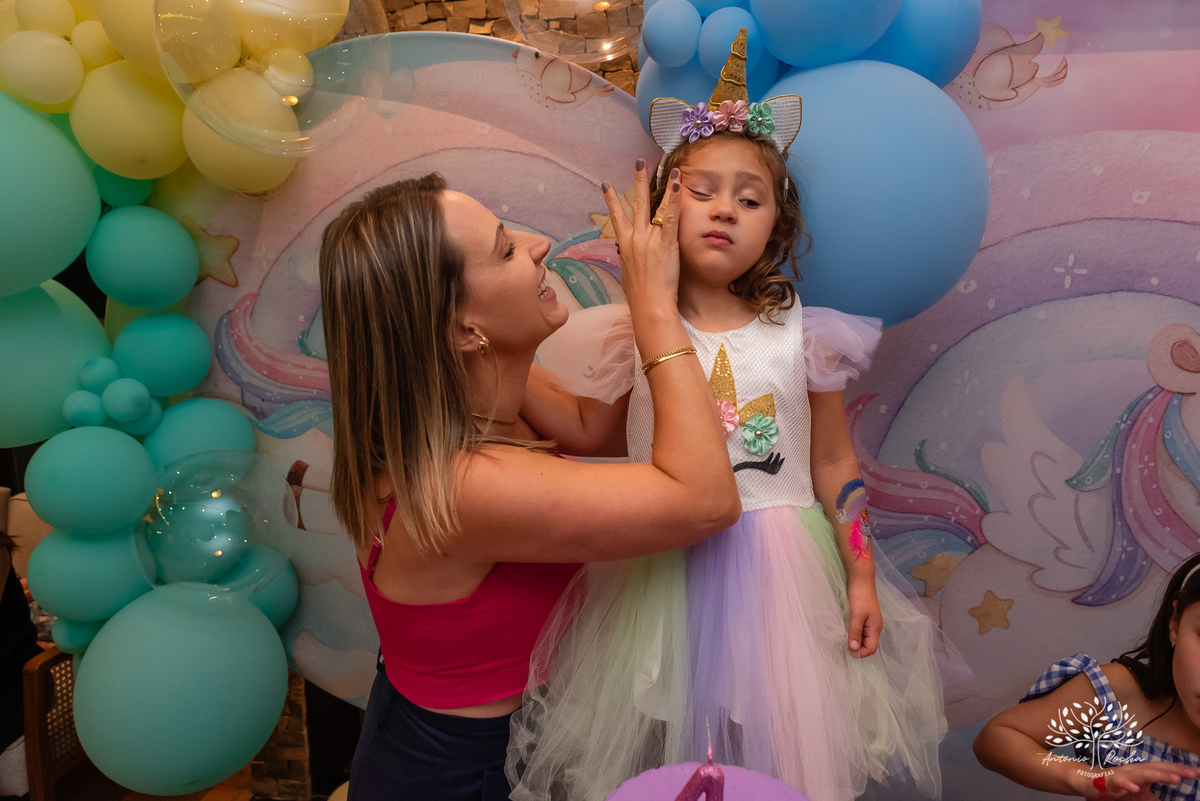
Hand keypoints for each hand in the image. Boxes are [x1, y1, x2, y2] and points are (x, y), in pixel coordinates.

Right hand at [601, 160, 681, 312]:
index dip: (611, 200)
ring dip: (657, 183)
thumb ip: (626, 259)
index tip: (606, 185)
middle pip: (634, 204)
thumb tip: (624, 252)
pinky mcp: (666, 244)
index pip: (617, 217)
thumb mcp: (627, 275)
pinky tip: (677, 183)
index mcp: (625, 245)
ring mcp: (650, 240)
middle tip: (638, 162)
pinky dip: (674, 199)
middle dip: (635, 181)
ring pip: (652, 205)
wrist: (649, 307)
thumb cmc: (640, 297)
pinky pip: (671, 217)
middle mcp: (635, 238)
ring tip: (664, 167)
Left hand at [846, 578, 881, 657]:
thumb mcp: (856, 615)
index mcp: (876, 628)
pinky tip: (846, 631)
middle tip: (843, 645)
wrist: (861, 579)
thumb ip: (855, 633)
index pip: (871, 648)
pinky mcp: (864, 616)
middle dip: (857, 648)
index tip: (847, 650)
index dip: (860, 653)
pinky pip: (860, 630)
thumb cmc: (860, 596)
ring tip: (843, 639)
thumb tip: (854, 649)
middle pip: (868, 645)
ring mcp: (870, 622)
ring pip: (863, 638)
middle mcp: (874, 627)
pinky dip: (854, 633)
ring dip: (855, 641)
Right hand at [1084, 762, 1199, 797]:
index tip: (1198, 771)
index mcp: (1143, 773)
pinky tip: (1136, 788)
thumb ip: (1157, 798)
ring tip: (1175, 779)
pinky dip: (1127, 785)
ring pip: (1141, 774)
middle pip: (1156, 768)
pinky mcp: (1109, 783)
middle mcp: (1134, 771)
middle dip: (1175, 770)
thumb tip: (1175, 799)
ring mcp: (1122, 776)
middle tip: (1193, 773)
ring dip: (1158, 775)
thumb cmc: (1116, 789)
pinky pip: (1119, 783)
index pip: (1164, 769)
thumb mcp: (1142, 796)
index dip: (1180, 770)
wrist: (1087, 783)